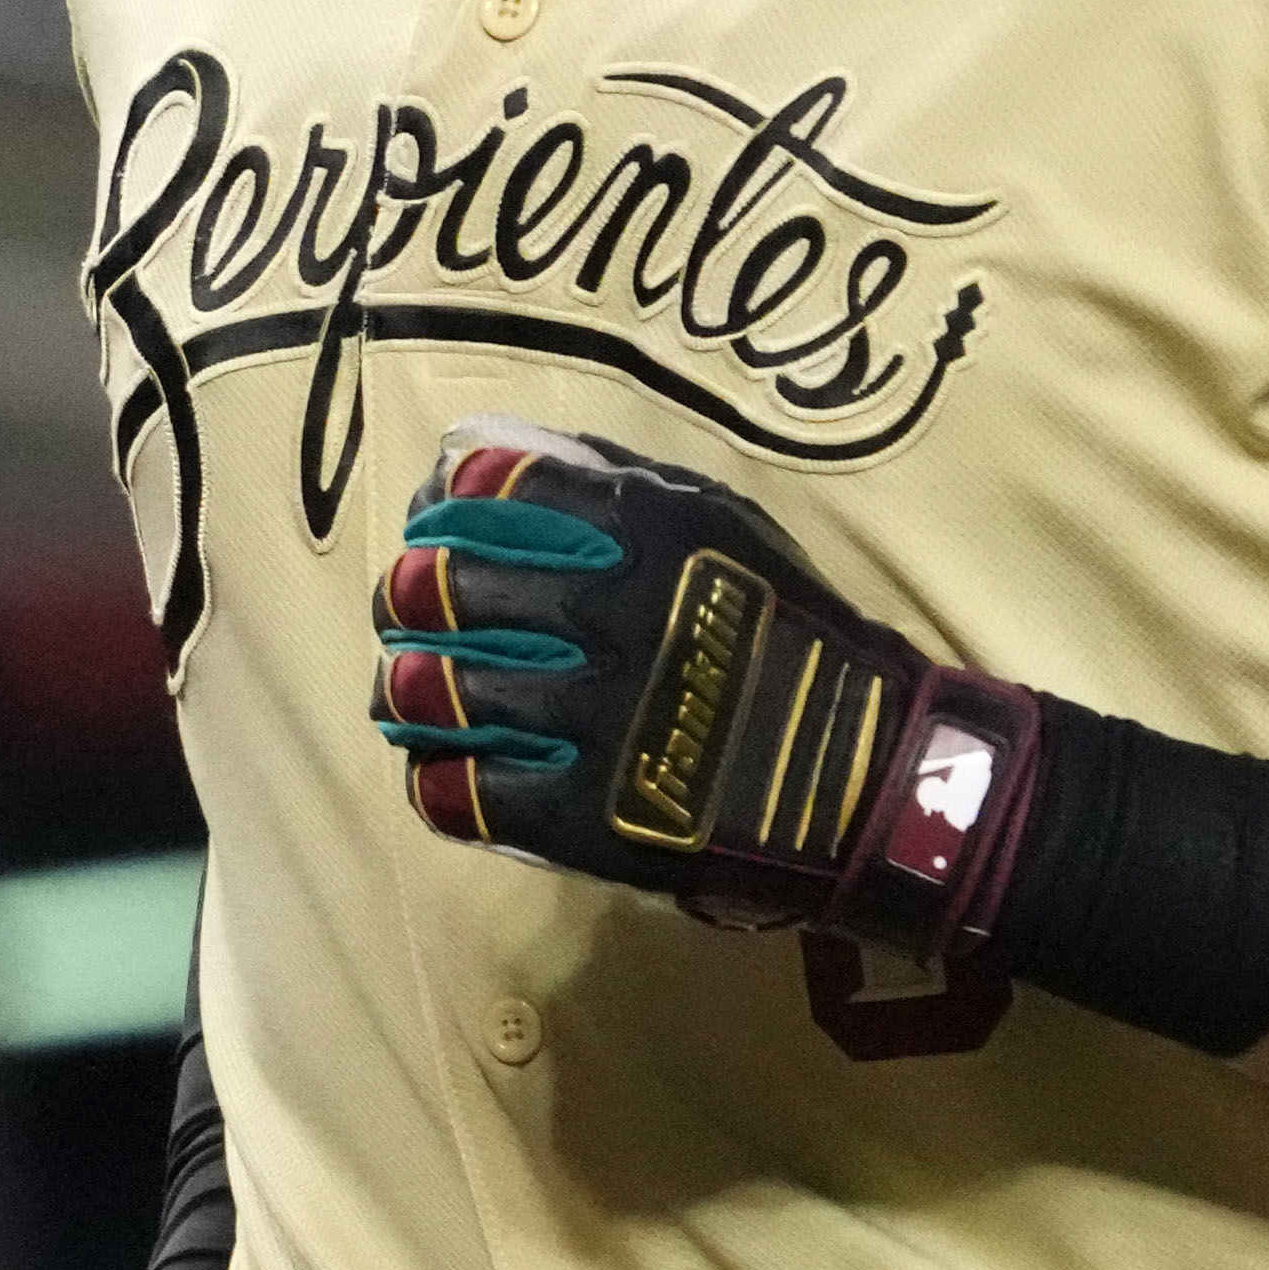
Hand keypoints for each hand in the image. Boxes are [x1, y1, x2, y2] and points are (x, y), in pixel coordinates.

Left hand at [369, 418, 1045, 956]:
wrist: (864, 778)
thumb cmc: (786, 634)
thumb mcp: (723, 521)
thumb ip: (613, 478)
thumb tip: (489, 452)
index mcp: (644, 527)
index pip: (488, 485)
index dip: (444, 502)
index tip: (438, 520)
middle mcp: (610, 613)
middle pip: (437, 585)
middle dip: (406, 594)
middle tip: (408, 609)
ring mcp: (591, 719)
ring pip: (429, 691)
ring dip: (404, 687)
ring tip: (412, 691)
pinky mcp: (581, 817)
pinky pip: (456, 792)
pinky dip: (436, 778)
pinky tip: (449, 767)